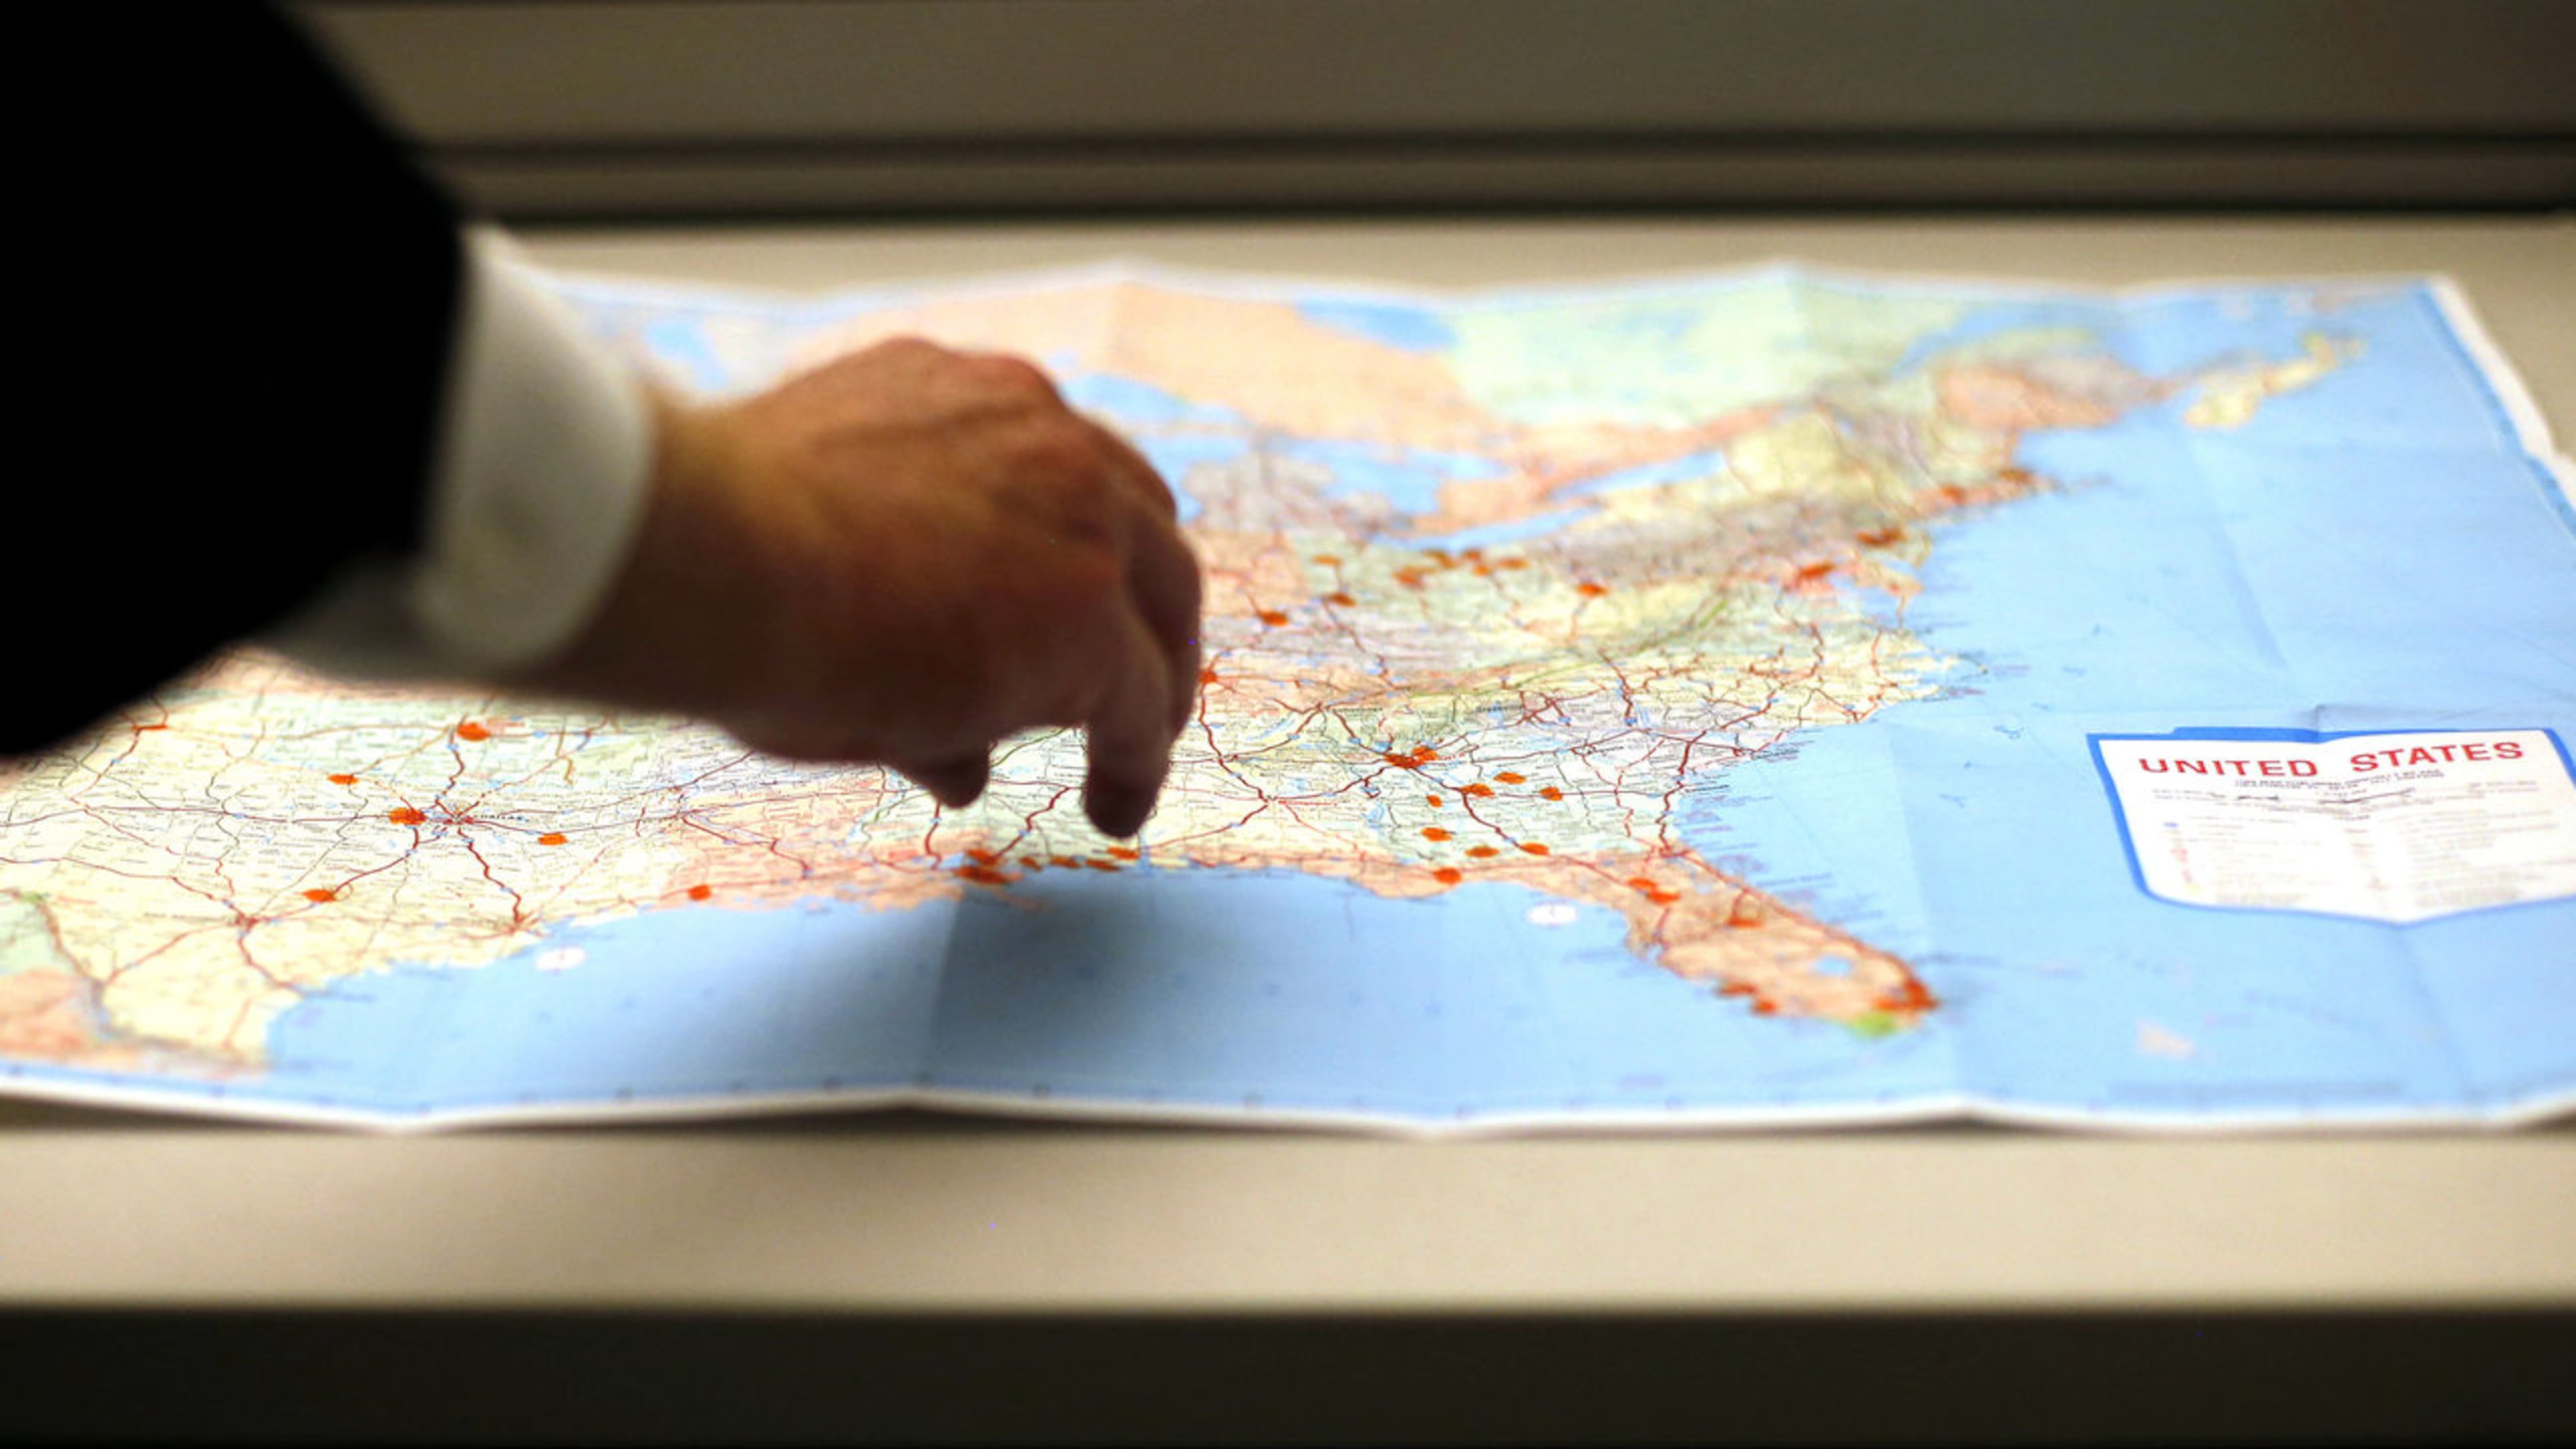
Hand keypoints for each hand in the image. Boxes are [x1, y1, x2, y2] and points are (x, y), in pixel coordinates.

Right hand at [522, 338, 1201, 837]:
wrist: (711, 559)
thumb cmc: (723, 556)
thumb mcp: (821, 567)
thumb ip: (906, 637)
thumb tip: (963, 763)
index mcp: (967, 396)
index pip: (1060, 471)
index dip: (1074, 552)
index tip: (1063, 612)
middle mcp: (1039, 432)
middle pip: (1138, 524)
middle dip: (1137, 607)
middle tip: (1128, 681)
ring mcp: (1078, 514)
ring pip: (1162, 601)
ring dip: (1152, 679)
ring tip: (1133, 753)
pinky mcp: (1091, 611)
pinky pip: (1139, 695)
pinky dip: (1136, 758)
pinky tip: (1113, 809)